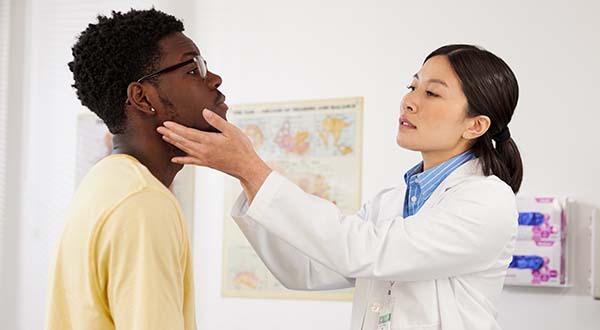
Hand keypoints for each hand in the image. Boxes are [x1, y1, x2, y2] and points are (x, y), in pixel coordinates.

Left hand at [157, 109, 271, 201]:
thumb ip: (217, 121)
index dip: (176, 128)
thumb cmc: (241, 148)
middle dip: (170, 134)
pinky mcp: (207, 164)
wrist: (246, 167)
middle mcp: (203, 150)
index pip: (187, 133)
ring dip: (173, 143)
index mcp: (208, 141)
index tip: (166, 123)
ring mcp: (204, 158)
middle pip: (183, 141)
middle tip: (159, 129)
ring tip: (164, 137)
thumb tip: (204, 112)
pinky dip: (182, 160)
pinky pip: (191, 161)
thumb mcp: (232, 131)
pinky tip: (174, 159)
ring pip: (185, 150)